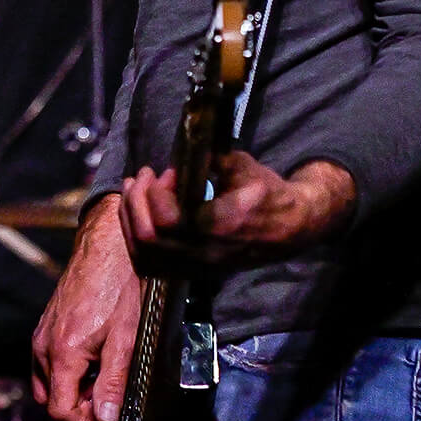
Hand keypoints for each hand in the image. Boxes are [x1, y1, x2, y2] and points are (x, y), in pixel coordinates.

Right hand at [32, 193, 141, 420]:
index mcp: (61, 353)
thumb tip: (107, 420)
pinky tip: (94, 367)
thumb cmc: (120, 284)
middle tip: (111, 411)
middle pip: (51, 402)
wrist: (108, 243)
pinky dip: (67, 376)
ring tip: (105, 389)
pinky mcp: (46, 326)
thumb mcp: (127, 336)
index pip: (61, 412)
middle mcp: (43, 346)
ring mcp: (42, 335)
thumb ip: (114, 381)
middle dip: (79, 414)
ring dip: (73, 396)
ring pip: (48, 385)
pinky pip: (48, 365)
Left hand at [121, 153, 355, 269]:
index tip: (167, 171)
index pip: (168, 221)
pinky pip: (151, 264)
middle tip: (144, 176)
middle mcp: (204, 254)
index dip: (156, 193)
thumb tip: (181, 148)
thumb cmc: (268, 194)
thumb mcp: (243, 166)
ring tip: (133, 190)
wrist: (289, 229)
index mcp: (220, 227)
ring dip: (130, 219)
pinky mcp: (192, 272)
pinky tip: (138, 213)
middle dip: (137, 202)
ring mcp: (196, 267)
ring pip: (144, 256)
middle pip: (149, 239)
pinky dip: (136, 238)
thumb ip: (209, 158)